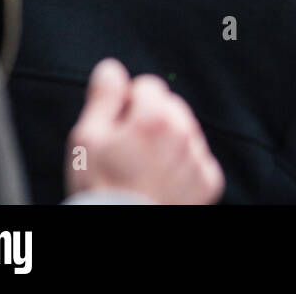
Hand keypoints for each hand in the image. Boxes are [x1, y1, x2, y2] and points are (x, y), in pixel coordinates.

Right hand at [65, 58, 224, 204]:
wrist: (124, 229)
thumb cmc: (100, 187)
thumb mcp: (87, 139)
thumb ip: (103, 97)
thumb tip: (111, 67)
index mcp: (155, 117)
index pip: (147, 85)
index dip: (127, 104)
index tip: (117, 129)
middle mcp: (184, 132)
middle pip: (170, 106)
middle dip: (150, 119)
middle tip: (129, 151)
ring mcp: (199, 157)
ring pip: (185, 131)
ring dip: (168, 140)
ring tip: (143, 169)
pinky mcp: (209, 180)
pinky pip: (197, 158)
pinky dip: (183, 164)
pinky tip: (161, 180)